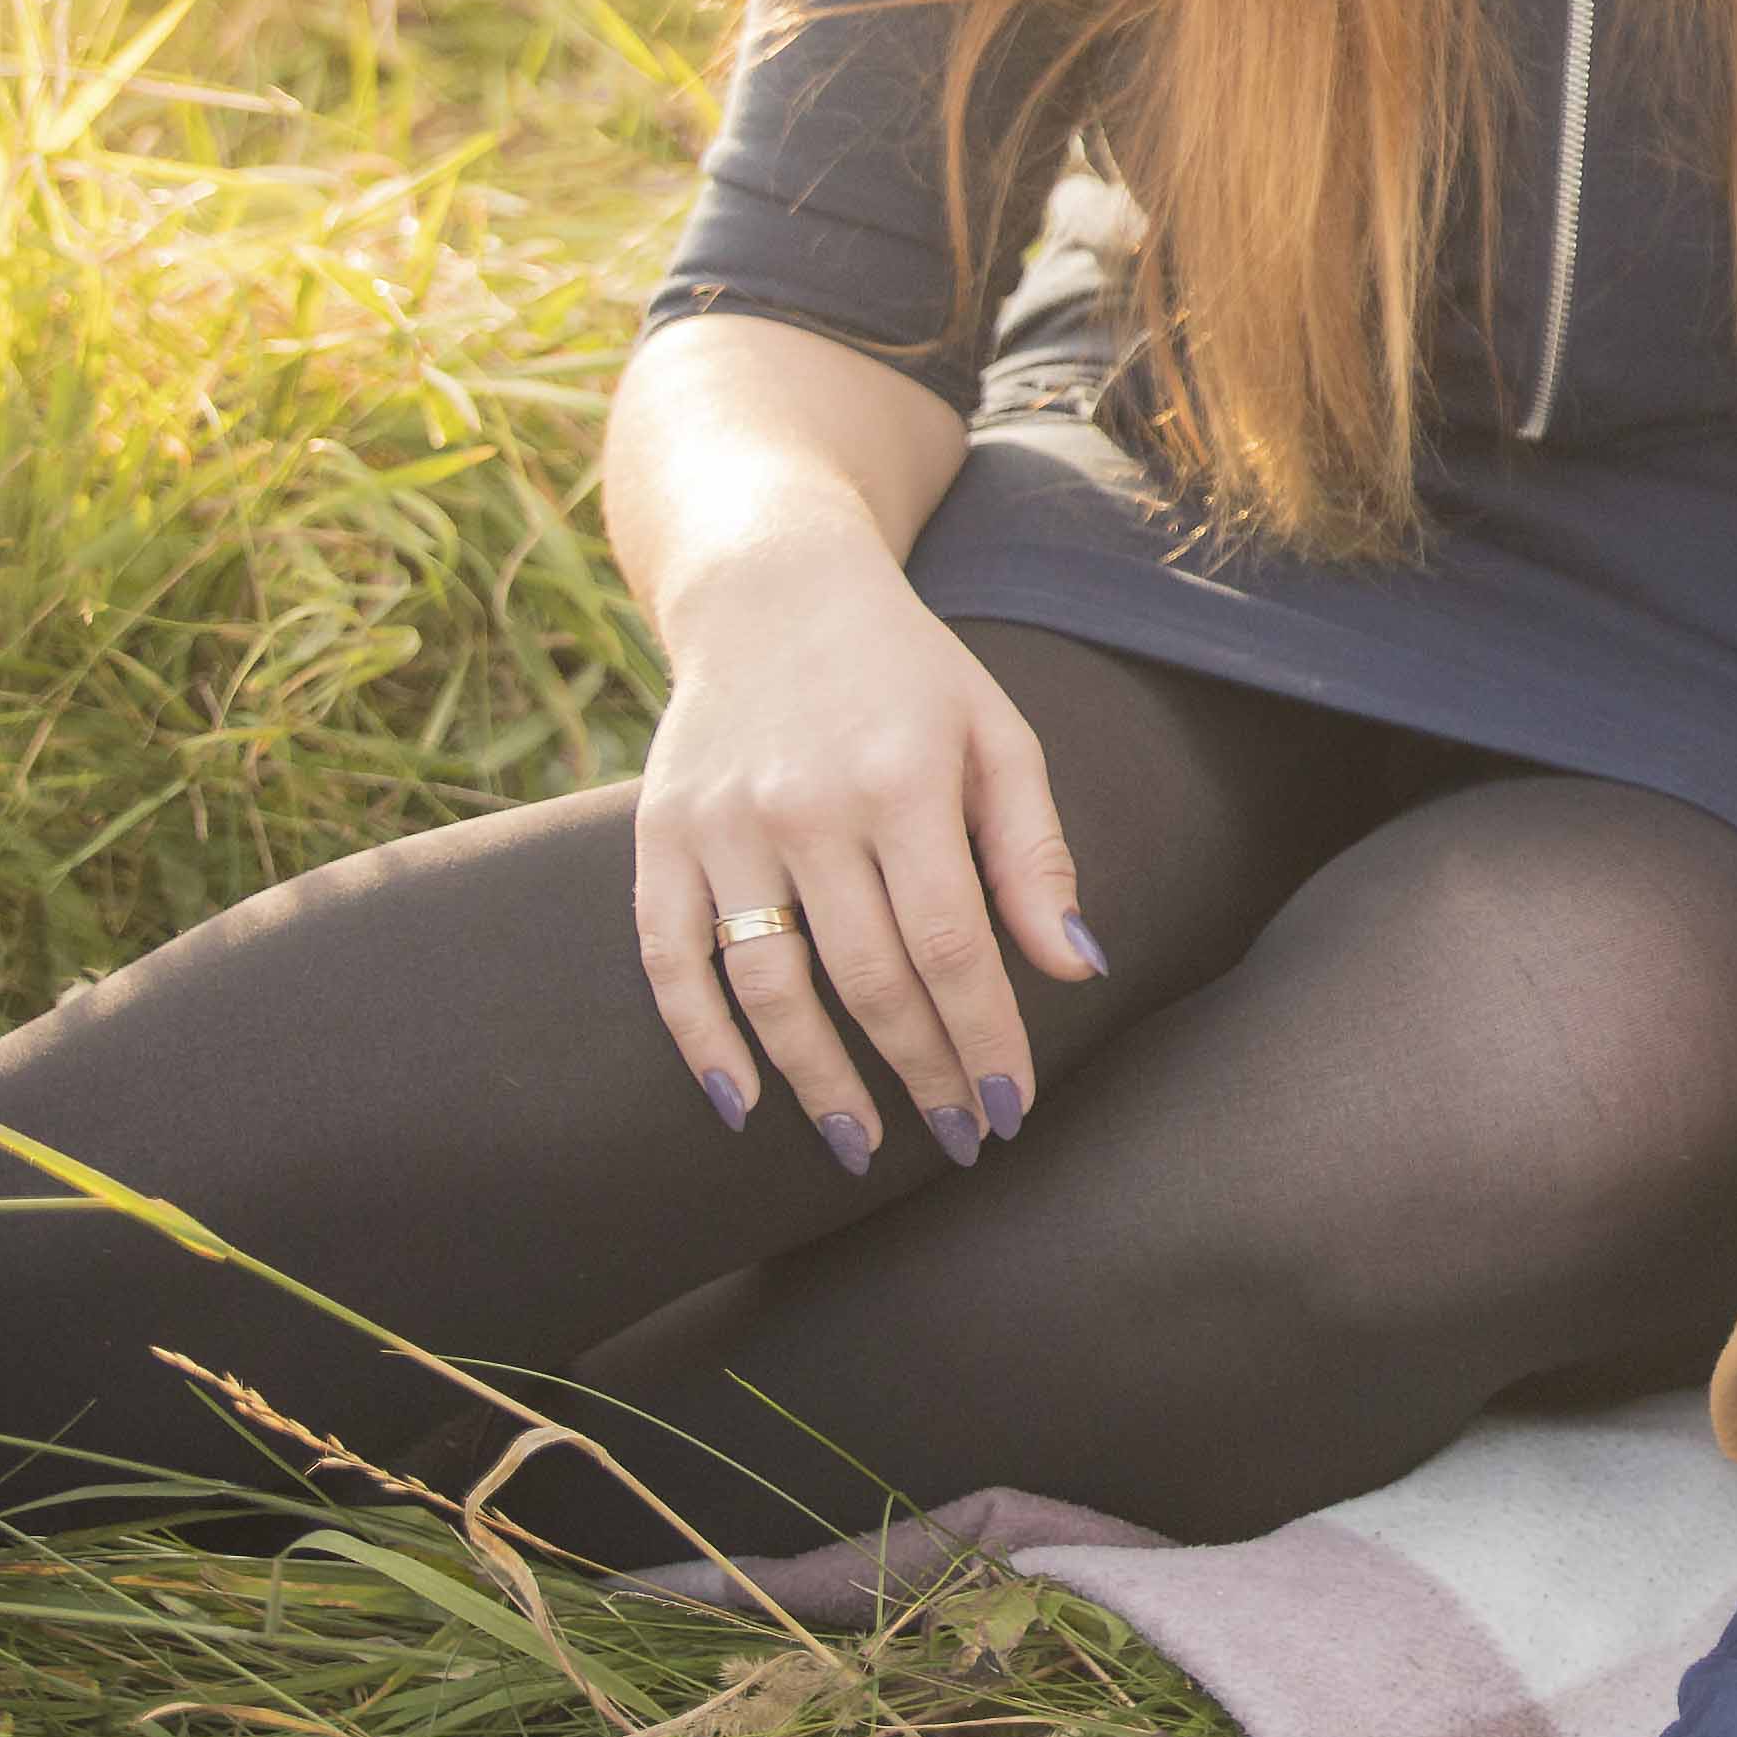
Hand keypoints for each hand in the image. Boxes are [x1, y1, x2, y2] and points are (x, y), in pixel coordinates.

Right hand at [629, 544, 1096, 1177]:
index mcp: (904, 780)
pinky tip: (743, 1102)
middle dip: (920, 1073)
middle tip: (957, 1139)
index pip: (951, 945)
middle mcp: (807, 807)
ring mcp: (724, 825)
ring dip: (817, 1082)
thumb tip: (1076, 967)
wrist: (773, 591)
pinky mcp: (660, 836)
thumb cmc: (908, 676)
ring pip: (768, 986)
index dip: (983, 1037)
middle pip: (867, 979)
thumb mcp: (996, 736)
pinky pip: (671, 960)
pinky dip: (701, 1040)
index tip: (1010, 1107)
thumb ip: (1034, 854)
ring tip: (861, 1144)